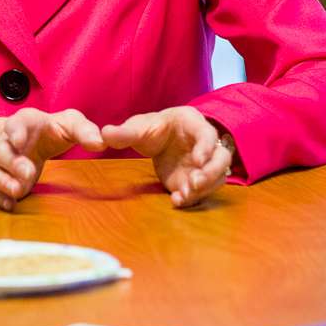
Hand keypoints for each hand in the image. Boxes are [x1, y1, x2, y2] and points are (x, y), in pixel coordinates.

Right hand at [0, 108, 103, 210]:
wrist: (30, 141)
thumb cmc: (52, 130)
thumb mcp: (70, 123)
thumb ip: (84, 130)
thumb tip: (100, 143)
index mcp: (24, 123)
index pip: (15, 123)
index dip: (15, 131)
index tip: (19, 141)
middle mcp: (9, 143)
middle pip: (2, 151)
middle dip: (13, 162)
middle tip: (28, 172)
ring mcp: (3, 163)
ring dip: (5, 181)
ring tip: (19, 190)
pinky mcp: (4, 180)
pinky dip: (2, 198)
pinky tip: (10, 205)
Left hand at [102, 106, 232, 207]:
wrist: (159, 139)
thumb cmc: (153, 127)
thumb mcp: (138, 128)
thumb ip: (124, 133)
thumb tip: (103, 134)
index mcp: (193, 124)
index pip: (208, 133)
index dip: (206, 147)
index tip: (198, 160)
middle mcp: (205, 145)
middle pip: (222, 157)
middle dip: (211, 171)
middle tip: (194, 183)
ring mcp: (204, 164)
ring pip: (218, 176)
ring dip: (205, 187)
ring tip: (183, 195)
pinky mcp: (197, 180)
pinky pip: (204, 190)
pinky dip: (194, 198)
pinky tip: (177, 201)